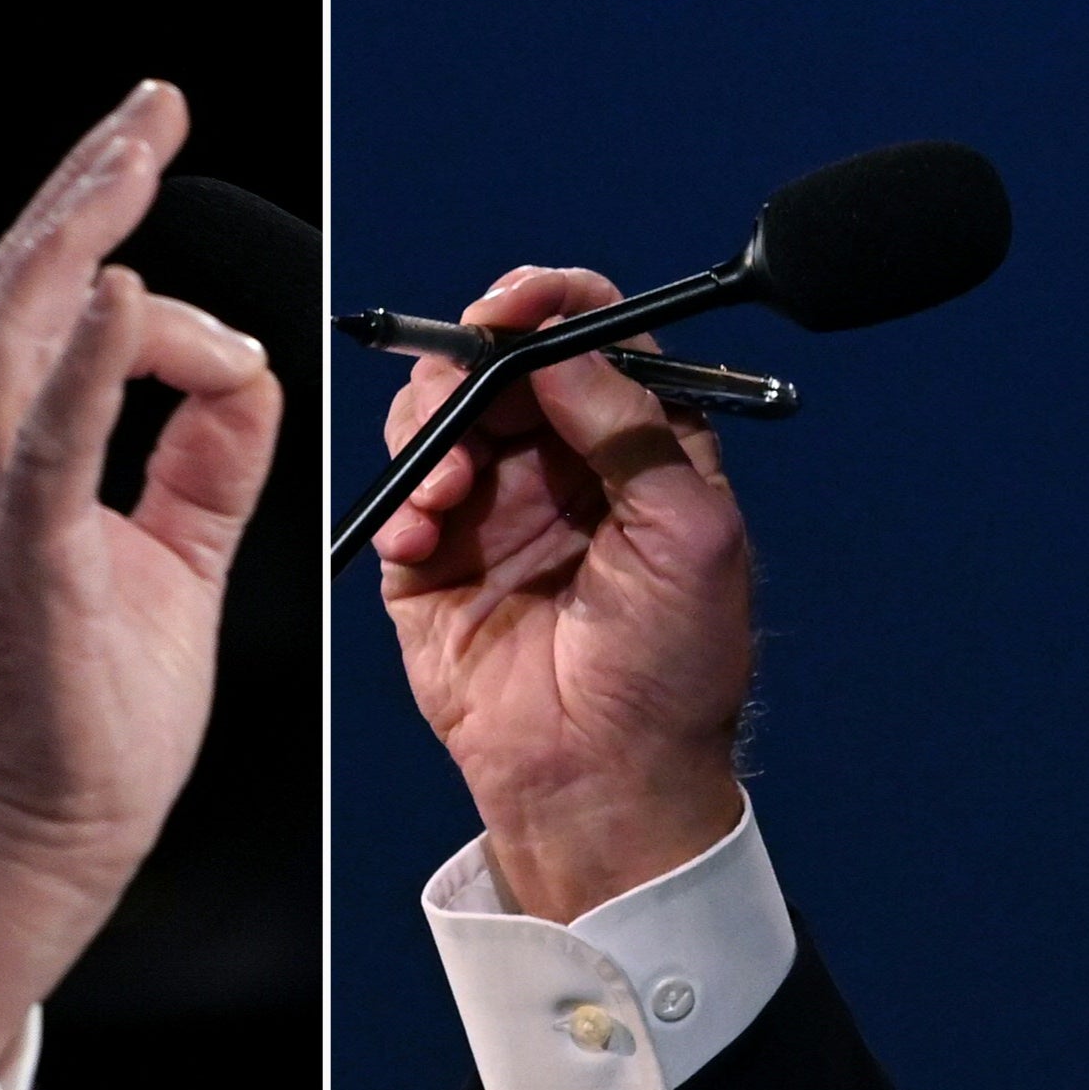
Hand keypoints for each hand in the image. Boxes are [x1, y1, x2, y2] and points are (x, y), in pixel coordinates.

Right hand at [0, 81, 282, 1063]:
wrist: (31, 838)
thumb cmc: (86, 716)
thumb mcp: (168, 553)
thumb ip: (203, 457)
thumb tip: (246, 368)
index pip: (49, 313)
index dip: (115, 246)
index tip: (169, 193)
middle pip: (19, 284)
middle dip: (91, 181)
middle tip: (152, 107)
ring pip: (18, 325)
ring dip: (86, 226)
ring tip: (139, 148)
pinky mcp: (19, 554)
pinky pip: (51, 439)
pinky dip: (87, 360)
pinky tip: (125, 294)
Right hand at [376, 266, 754, 922]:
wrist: (603, 784)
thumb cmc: (672, 673)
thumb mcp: (689, 532)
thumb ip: (631, 425)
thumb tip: (563, 345)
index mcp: (640, 447)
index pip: (595, 337)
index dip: (552, 304)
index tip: (513, 306)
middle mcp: (563, 465)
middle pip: (501, 362)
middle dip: (472, 365)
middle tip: (464, 391)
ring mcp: (493, 508)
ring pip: (440, 412)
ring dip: (432, 428)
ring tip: (449, 487)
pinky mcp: (432, 560)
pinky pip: (399, 491)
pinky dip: (402, 497)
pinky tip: (423, 534)